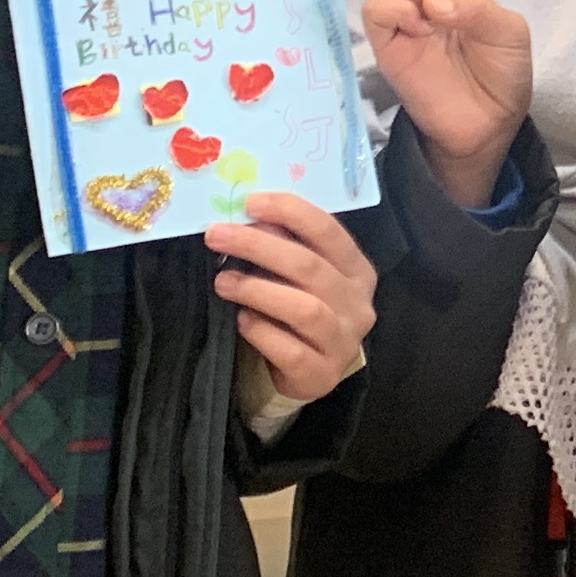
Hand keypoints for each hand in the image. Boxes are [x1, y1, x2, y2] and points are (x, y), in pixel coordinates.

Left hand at [208, 194, 378, 406]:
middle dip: (259, 246)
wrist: (308, 372)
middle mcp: (358, 304)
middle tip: (217, 236)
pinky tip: (241, 321)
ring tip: (223, 281)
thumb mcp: (299, 277)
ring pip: (305, 309)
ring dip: (258, 290)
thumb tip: (248, 215)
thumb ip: (286, 248)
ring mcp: (344, 341)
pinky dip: (261, 332)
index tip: (250, 202)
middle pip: (310, 267)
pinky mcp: (322, 374)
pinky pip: (290, 350)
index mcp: (357, 270)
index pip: (330, 232)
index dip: (291, 213)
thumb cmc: (297, 312)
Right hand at [351, 0, 532, 203]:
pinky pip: (377, 7)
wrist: (484, 125)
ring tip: (428, 8)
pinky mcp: (384, 39)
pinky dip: (400, 11)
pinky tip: (418, 28)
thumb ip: (476, 6)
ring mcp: (402, 12)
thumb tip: (433, 0)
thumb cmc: (502, 75)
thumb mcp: (509, 32)